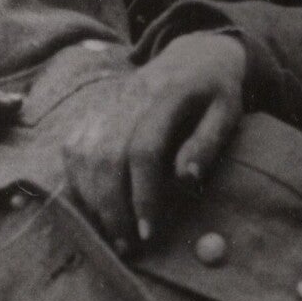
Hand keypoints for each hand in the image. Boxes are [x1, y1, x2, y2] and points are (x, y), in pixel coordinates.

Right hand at [49, 30, 246, 255]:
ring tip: (111, 234)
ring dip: (92, 201)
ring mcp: (106, 104)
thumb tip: (185, 177)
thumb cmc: (214, 91)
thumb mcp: (227, 111)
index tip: (149, 232)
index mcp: (167, 95)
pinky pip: (73, 150)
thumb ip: (208, 142)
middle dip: (113, 208)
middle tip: (127, 246)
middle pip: (106, 157)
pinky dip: (77, 183)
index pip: (145, 149)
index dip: (144, 194)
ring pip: (83, 156)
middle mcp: (128, 98)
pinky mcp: (93, 112)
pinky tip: (92, 208)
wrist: (191, 54)